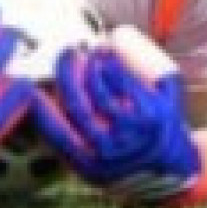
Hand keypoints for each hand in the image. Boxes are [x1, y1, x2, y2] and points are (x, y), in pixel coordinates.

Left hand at [28, 30, 206, 207]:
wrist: (167, 169)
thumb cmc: (165, 119)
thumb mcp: (169, 86)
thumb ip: (146, 60)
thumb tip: (110, 38)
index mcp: (149, 114)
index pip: (118, 79)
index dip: (104, 61)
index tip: (99, 47)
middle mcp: (125, 136)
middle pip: (93, 94)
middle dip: (79, 67)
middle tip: (72, 50)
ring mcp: (104, 154)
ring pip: (76, 112)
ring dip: (66, 83)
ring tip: (64, 64)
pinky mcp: (86, 166)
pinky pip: (60, 139)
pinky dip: (46, 117)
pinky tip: (37, 97)